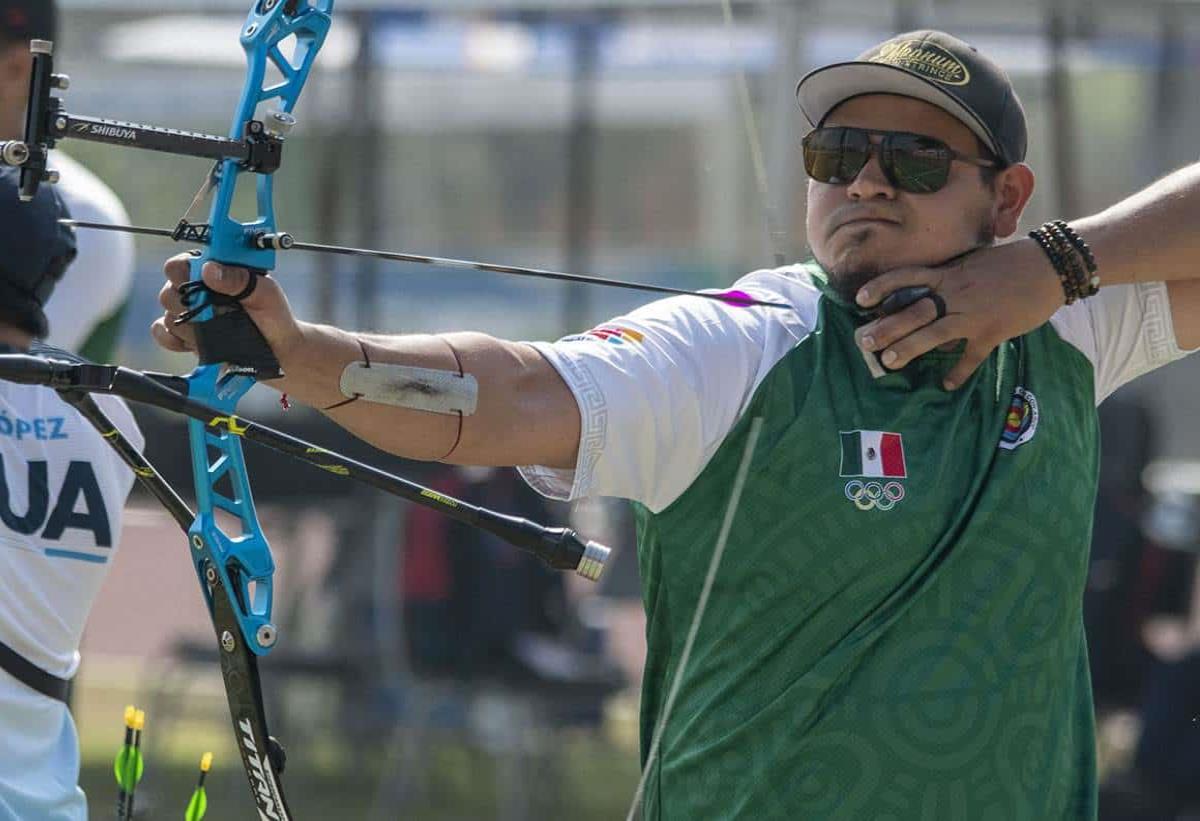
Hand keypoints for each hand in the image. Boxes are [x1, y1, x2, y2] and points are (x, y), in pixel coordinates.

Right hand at [153, 254, 303, 360]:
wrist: (277, 351)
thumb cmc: (273, 315)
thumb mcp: (266, 293)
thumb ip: (240, 279)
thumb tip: (209, 270)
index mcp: (213, 272)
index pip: (182, 263)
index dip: (183, 269)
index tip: (199, 280)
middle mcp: (196, 290)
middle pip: (168, 291)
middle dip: (186, 302)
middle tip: (211, 310)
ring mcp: (190, 314)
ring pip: (168, 314)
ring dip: (189, 325)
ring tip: (215, 329)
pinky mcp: (186, 337)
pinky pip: (163, 333)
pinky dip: (173, 339)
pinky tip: (193, 342)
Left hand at [852, 239, 1064, 389]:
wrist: (1049, 266)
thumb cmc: (1009, 262)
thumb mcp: (971, 263)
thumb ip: (948, 278)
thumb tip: (928, 294)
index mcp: (949, 274)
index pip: (907, 277)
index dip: (881, 287)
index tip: (859, 299)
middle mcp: (956, 293)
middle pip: (914, 310)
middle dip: (887, 326)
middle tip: (864, 342)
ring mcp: (974, 314)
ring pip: (935, 333)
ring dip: (911, 347)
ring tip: (889, 362)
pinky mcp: (994, 331)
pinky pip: (972, 356)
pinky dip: (959, 372)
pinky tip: (945, 385)